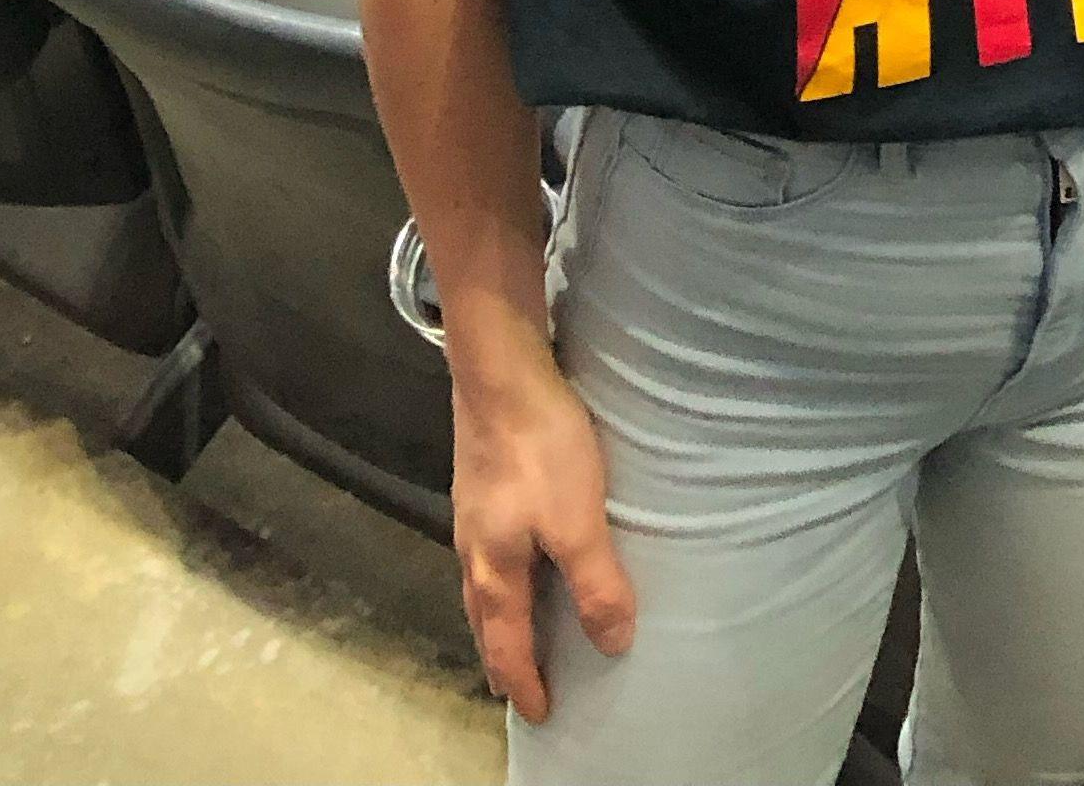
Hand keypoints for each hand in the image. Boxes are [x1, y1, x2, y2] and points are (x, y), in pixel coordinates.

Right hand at [450, 321, 633, 722]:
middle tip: (515, 681)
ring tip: (514, 626)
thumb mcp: (578, 520)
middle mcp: (473, 548)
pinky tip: (517, 552)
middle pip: (483, 618)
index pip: (506, 644)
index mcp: (494, 569)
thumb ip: (596, 583)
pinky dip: (500, 574)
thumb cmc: (540, 449)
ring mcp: (472, 512)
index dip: (523, 681)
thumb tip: (612, 643)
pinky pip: (486, 548)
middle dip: (500, 654)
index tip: (538, 713)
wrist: (500, 371)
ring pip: (480, 583)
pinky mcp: (480, 479)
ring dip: (497, 615)